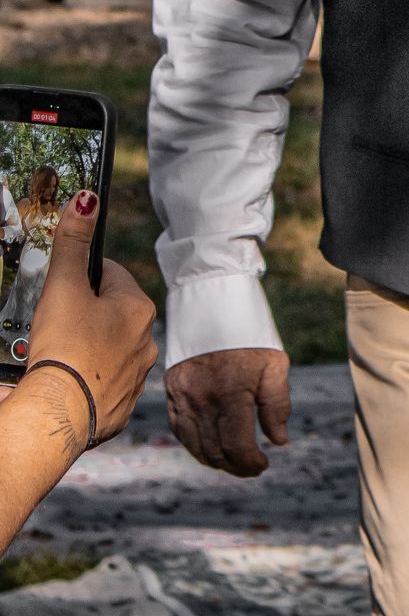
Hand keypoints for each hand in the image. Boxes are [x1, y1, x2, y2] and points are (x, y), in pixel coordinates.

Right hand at [24, 195, 155, 444]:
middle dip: (85, 311)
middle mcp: (146, 342)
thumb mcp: (63, 286)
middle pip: (111, 312)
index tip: (65, 281)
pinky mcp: (119, 406)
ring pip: (109, 348)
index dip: (84, 274)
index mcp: (138, 308)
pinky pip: (103, 382)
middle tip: (55, 317)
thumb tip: (87, 200)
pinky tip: (66, 377)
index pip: (112, 274)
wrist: (59, 414)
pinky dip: (86, 377)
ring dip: (87, 344)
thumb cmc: (64, 347)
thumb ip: (73, 242)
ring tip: (58, 349)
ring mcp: (135, 376)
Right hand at [165, 343, 290, 477]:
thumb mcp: (275, 365)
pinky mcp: (172, 391)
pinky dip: (195, 445)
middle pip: (215, 451)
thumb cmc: (251, 336)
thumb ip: (277, 405)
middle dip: (235, 466)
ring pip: (195, 444)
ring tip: (233, 463)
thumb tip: (278, 441)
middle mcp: (202, 399)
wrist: (214, 307)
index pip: (237, 446)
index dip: (250, 463)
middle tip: (251, 468)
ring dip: (215, 460)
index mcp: (231, 393)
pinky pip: (180, 429)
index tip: (263, 465)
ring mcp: (183, 396)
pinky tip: (210, 448)